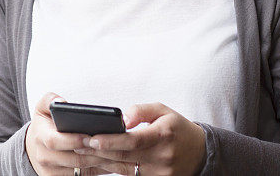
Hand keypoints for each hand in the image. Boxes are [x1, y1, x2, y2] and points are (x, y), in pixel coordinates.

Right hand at [25, 92, 116, 174]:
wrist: (35, 147)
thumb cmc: (44, 125)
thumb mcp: (42, 108)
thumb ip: (50, 100)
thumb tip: (61, 102)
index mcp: (40, 137)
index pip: (55, 141)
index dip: (73, 140)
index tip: (89, 135)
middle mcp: (44, 157)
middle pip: (73, 159)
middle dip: (93, 152)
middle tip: (110, 144)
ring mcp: (52, 171)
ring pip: (81, 169)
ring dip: (100, 162)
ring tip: (116, 152)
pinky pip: (84, 175)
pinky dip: (99, 169)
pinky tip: (111, 161)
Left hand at [72, 102, 205, 175]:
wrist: (201, 153)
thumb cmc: (177, 128)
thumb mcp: (163, 110)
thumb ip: (141, 110)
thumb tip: (122, 118)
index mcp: (163, 135)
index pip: (133, 140)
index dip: (111, 141)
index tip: (91, 138)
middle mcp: (162, 157)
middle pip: (124, 156)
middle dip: (99, 151)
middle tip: (78, 144)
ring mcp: (160, 173)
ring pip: (124, 168)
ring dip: (103, 161)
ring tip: (83, 152)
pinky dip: (114, 169)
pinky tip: (100, 162)